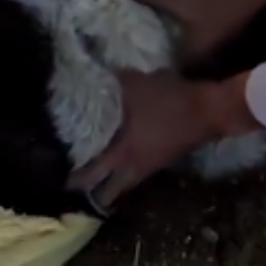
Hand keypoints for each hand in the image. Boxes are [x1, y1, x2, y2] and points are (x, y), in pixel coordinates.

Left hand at [68, 69, 219, 209]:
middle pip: (104, 193)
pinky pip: (133, 173)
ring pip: (121, 185)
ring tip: (92, 168)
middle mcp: (131, 167)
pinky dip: (122, 169)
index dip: (72, 180)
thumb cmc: (168, 97)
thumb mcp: (134, 83)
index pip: (89, 176)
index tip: (57, 174)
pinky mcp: (160, 162)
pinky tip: (117, 155)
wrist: (208, 110)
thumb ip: (109, 82)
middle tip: (71, 178)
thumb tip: (87, 74)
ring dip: (107, 181)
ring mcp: (148, 168)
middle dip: (88, 189)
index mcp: (119, 153)